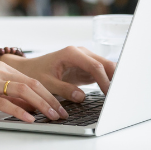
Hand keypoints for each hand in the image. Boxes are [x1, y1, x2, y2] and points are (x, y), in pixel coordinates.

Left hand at [0, 46, 115, 102]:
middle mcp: (81, 53)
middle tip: (120, 97)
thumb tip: (81, 96)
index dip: (104, 80)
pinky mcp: (86, 67)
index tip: (109, 94)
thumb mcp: (46, 83)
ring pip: (106, 68)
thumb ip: (64, 89)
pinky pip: (102, 73)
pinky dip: (108, 82)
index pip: (94, 66)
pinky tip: (112, 94)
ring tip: (119, 96)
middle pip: (105, 64)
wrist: (30, 69)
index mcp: (71, 53)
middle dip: (114, 79)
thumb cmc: (36, 73)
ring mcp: (85, 59)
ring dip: (113, 80)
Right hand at [0, 61, 68, 122]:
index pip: (31, 79)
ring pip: (22, 92)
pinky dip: (20, 111)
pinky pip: (5, 103)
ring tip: (52, 116)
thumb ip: (7, 92)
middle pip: (32, 84)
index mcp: (1, 68)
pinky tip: (29, 118)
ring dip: (41, 105)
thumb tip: (28, 104)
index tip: (59, 105)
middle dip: (50, 99)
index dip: (48, 93)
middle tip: (62, 112)